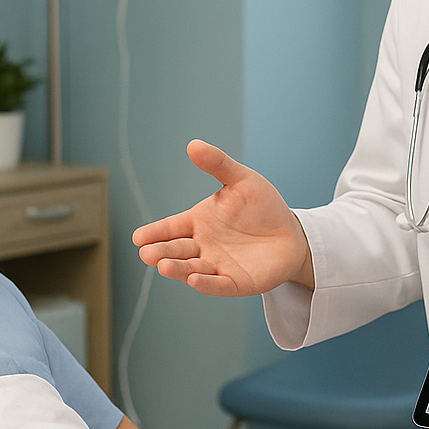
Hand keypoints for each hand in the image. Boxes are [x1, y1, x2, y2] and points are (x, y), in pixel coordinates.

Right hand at [133, 140, 313, 296]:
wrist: (291, 232)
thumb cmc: (262, 205)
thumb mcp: (241, 180)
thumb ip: (218, 164)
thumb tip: (193, 144)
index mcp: (198, 222)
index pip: (170, 228)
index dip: (154, 232)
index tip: (138, 237)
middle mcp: (202, 245)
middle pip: (176, 250)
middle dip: (161, 252)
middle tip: (146, 254)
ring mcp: (217, 265)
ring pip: (192, 269)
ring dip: (178, 269)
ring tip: (163, 266)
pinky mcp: (236, 282)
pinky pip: (218, 284)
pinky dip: (206, 283)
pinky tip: (194, 279)